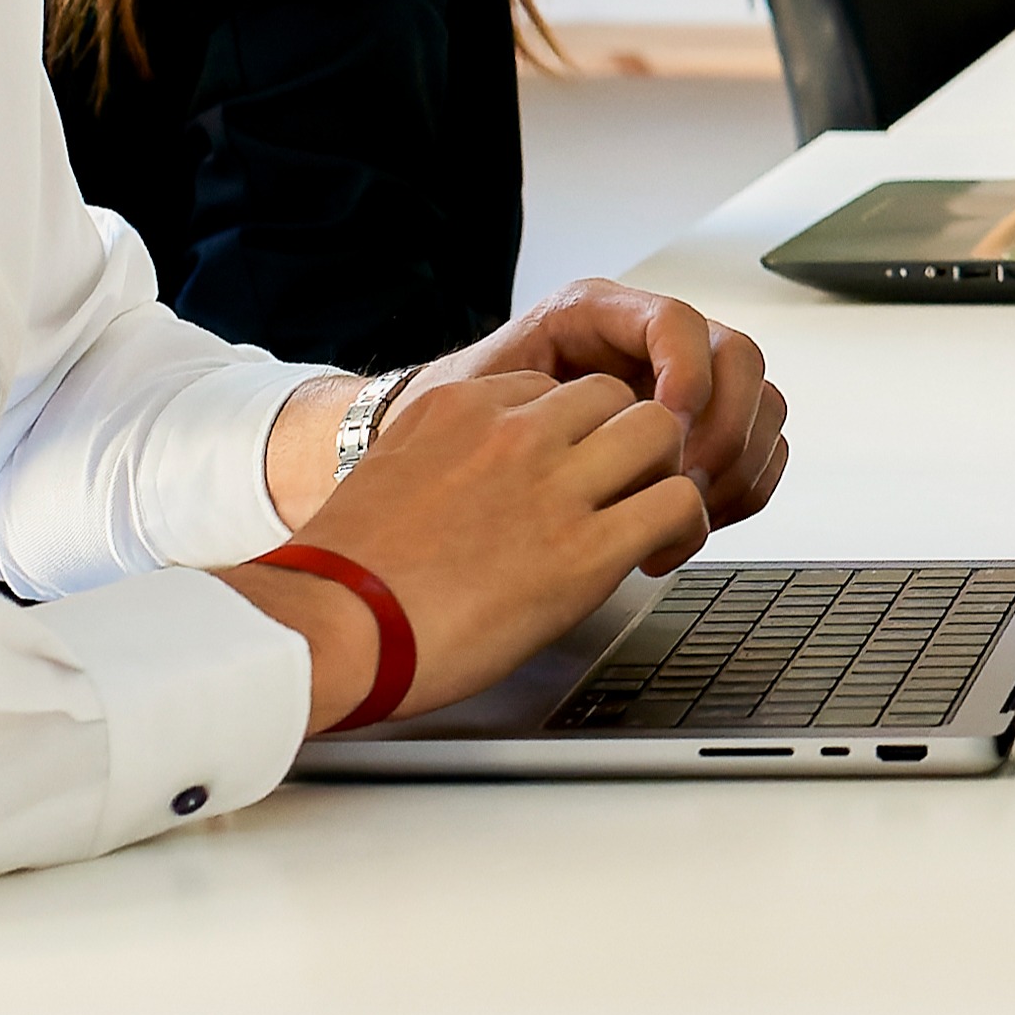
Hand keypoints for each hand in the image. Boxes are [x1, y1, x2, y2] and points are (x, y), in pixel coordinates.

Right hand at [241, 370, 707, 727]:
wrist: (332, 625)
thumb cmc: (347, 575)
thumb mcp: (390, 477)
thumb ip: (444, 463)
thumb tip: (479, 489)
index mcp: (458, 408)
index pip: (551, 389)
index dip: (571, 432)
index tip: (568, 471)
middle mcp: (511, 433)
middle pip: (614, 396)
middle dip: (626, 440)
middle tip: (621, 489)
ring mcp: (552, 486)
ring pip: (658, 431)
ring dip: (662, 472)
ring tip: (646, 518)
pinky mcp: (583, 550)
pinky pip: (675, 504)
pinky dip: (682, 527)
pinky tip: (657, 555)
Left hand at [436, 278, 790, 521]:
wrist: (452, 469)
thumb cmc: (458, 433)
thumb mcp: (471, 404)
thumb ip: (523, 404)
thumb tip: (580, 418)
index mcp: (595, 316)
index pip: (674, 320)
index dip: (686, 369)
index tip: (670, 422)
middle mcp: (649, 344)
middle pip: (736, 359)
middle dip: (723, 427)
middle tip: (684, 480)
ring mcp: (684, 386)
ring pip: (760, 405)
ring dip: (738, 463)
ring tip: (686, 509)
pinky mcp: (701, 433)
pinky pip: (756, 451)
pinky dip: (741, 488)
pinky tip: (695, 519)